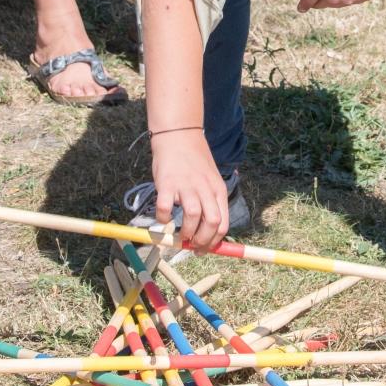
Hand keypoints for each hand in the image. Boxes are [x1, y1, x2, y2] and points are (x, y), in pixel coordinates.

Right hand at [149, 132, 228, 252]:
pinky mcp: (167, 183)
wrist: (179, 135)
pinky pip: (166, 208)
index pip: (223, 224)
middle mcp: (205, 188)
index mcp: (218, 190)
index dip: (214, 242)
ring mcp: (186, 185)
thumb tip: (207, 232)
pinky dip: (163, 219)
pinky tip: (163, 219)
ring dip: (186, 233)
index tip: (203, 249)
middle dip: (202, 241)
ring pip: (192, 216)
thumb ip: (210, 202)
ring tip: (179, 236)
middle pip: (211, 223)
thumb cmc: (194, 161)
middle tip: (191, 246)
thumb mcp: (210, 180)